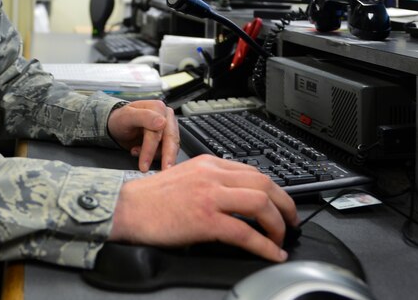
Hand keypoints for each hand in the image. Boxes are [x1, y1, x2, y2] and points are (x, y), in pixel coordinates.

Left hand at [107, 100, 179, 171]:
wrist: (117, 126)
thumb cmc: (121, 120)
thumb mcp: (126, 116)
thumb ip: (144, 117)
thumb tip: (162, 122)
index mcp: (158, 108)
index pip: (157, 131)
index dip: (151, 149)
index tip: (144, 165)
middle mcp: (166, 117)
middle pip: (170, 139)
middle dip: (166, 157)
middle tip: (163, 171)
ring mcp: (168, 128)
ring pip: (171, 147)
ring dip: (157, 157)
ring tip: (141, 160)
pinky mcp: (167, 139)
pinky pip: (168, 151)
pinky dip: (156, 157)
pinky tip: (143, 157)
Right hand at [109, 155, 297, 261]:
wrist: (126, 207)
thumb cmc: (151, 198)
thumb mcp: (186, 177)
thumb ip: (211, 182)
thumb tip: (236, 201)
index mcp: (209, 163)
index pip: (253, 171)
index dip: (273, 190)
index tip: (280, 204)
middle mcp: (213, 174)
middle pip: (265, 183)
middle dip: (285, 204)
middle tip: (291, 221)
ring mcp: (210, 195)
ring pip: (261, 203)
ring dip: (278, 223)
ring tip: (282, 238)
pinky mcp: (205, 219)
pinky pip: (245, 232)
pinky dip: (264, 245)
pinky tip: (271, 253)